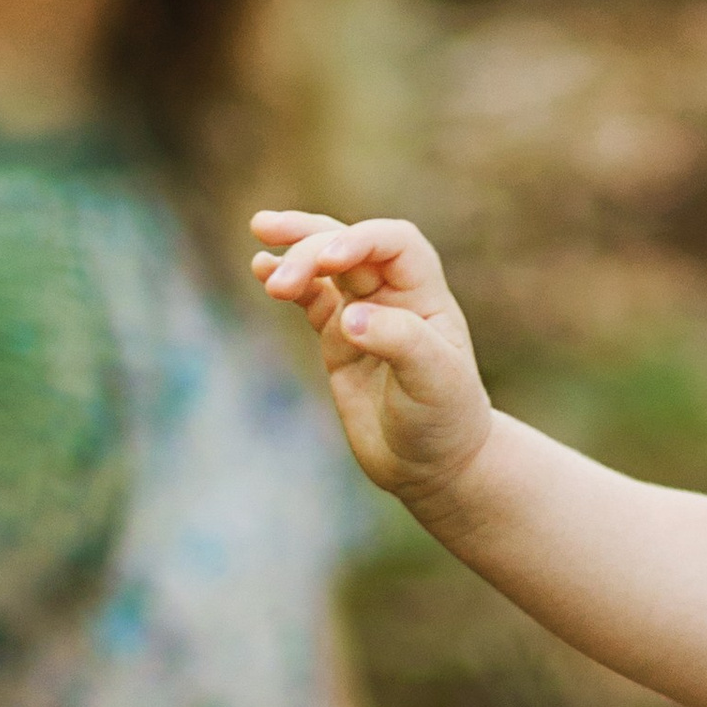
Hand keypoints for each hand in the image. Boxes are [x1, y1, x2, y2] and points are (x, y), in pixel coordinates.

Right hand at [251, 209, 494, 509]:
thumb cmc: (445, 420)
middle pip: (351, 247)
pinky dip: (288, 281)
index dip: (361, 240)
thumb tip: (348, 317)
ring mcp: (364, 314)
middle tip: (279, 280)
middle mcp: (395, 296)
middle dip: (312, 250)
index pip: (395, 243)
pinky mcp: (338, 338)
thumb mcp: (435, 381)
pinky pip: (310, 297)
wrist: (432, 465)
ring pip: (325, 265)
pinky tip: (262, 268)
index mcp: (427, 295)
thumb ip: (399, 341)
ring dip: (295, 255)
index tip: (329, 260)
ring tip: (260, 256)